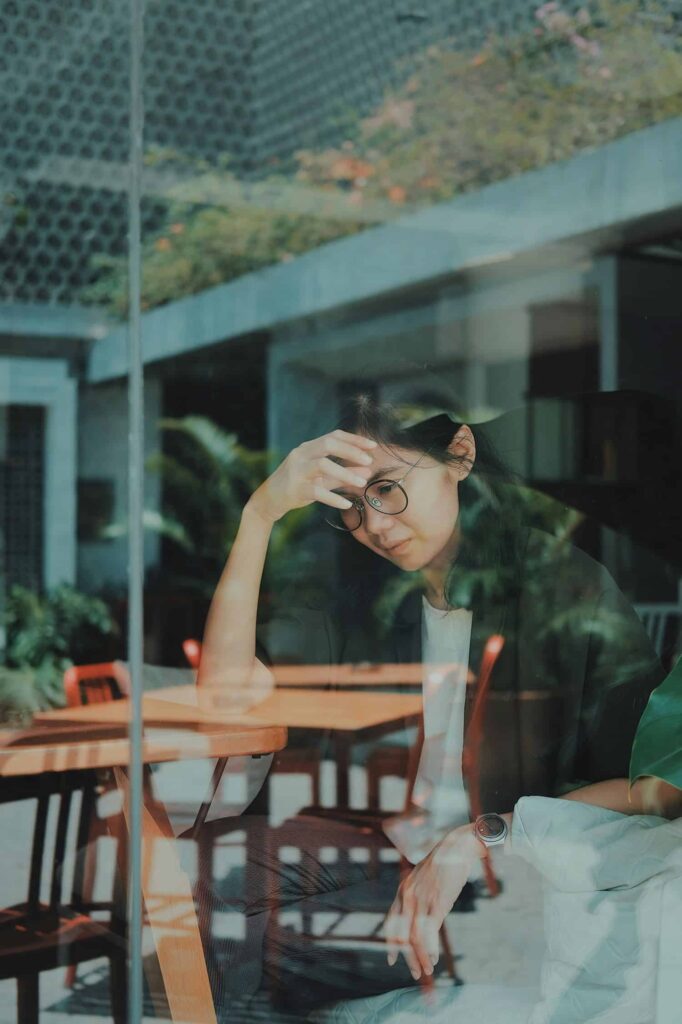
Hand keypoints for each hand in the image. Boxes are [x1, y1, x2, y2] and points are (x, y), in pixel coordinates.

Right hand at [246, 430, 376, 522]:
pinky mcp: (295, 489)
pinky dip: (333, 498)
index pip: (334, 436)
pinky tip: (346, 504)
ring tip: (362, 483)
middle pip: (328, 444)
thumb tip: (368, 471)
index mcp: (308, 448)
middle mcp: (301, 454)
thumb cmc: (298, 485)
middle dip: (351, 451)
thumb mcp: (322, 478)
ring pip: (323, 465)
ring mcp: (297, 471)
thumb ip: (343, 474)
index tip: (373, 445)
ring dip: (345, 473)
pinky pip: (317, 491)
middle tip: (369, 461)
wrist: (269, 500)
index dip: (354, 439)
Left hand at [384, 825, 483, 979]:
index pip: (391, 922)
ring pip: (415, 937)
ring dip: (420, 957)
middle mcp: (408, 895)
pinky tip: (434, 958)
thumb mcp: (424, 879)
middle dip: (407, 957)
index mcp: (403, 889)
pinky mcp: (437, 902)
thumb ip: (418, 896)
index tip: (392, 959)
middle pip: (402, 934)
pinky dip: (431, 948)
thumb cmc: (443, 863)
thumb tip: (422, 916)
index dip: (391, 943)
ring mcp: (422, 899)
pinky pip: (430, 931)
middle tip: (415, 972)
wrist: (457, 846)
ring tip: (427, 969)